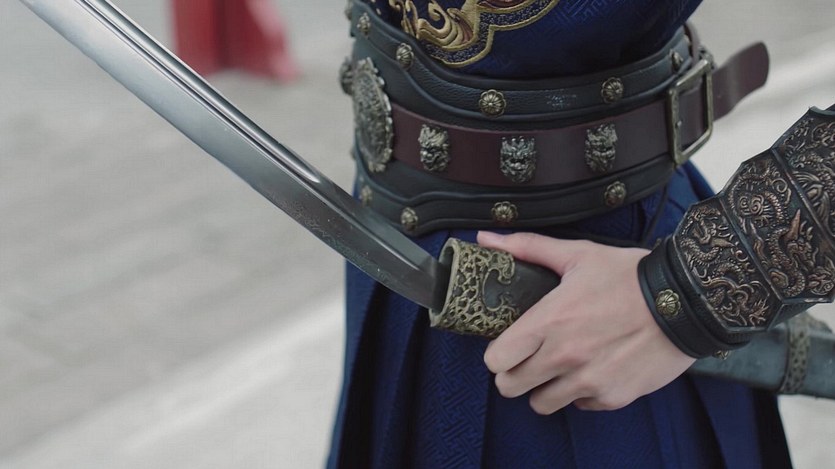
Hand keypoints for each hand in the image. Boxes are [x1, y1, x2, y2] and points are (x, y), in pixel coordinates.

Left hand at [477, 232, 695, 413]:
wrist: (687, 301)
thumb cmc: (630, 276)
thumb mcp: (578, 254)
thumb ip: (528, 248)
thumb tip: (486, 239)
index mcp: (549, 322)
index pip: (495, 360)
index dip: (497, 353)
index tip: (508, 345)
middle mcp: (564, 357)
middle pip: (510, 387)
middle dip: (514, 374)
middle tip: (529, 359)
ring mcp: (589, 381)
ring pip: (542, 404)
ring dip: (545, 388)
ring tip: (560, 367)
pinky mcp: (613, 396)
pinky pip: (581, 405)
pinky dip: (582, 393)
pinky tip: (594, 368)